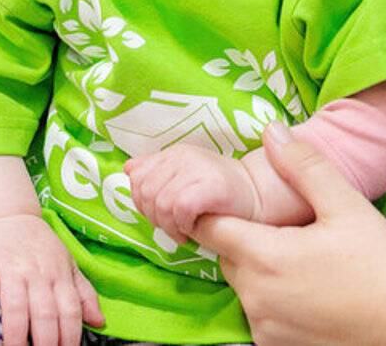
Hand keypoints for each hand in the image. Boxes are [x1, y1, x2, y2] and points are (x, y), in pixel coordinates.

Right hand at [0, 213, 104, 345]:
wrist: (7, 215)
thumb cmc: (39, 245)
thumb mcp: (67, 264)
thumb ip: (83, 294)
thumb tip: (99, 322)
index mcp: (59, 274)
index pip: (70, 310)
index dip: (70, 336)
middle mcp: (36, 272)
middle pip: (45, 312)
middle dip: (45, 342)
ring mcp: (9, 267)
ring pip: (14, 304)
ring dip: (14, 333)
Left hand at [125, 144, 259, 246]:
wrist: (257, 194)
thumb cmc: (218, 192)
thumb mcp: (183, 177)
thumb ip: (156, 171)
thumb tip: (128, 168)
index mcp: (173, 153)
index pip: (137, 177)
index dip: (140, 202)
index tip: (157, 216)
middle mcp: (183, 156)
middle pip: (146, 192)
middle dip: (153, 217)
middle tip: (171, 227)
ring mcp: (197, 169)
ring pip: (161, 203)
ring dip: (169, 226)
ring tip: (182, 232)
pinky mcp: (211, 186)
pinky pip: (181, 209)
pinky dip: (183, 225)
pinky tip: (192, 229)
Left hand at [191, 123, 385, 345]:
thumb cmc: (382, 266)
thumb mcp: (347, 206)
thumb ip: (305, 166)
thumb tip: (272, 131)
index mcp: (265, 258)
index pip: (210, 228)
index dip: (212, 209)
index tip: (227, 198)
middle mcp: (256, 299)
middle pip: (228, 256)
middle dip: (245, 238)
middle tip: (285, 227)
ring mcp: (266, 329)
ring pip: (244, 286)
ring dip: (259, 270)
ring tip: (303, 260)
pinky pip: (260, 315)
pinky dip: (273, 301)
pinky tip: (307, 290)